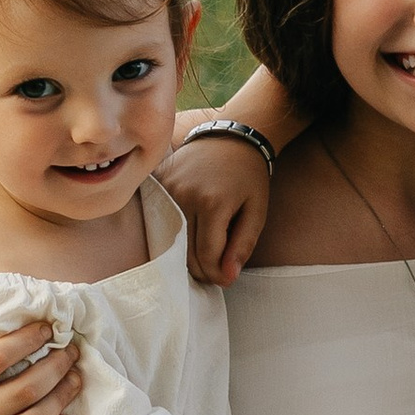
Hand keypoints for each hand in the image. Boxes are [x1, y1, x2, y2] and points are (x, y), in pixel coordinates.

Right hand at [160, 127, 273, 285]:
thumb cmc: (248, 176)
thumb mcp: (257, 211)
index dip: (217, 274)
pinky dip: (172, 233)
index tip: (226, 278)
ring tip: (204, 254)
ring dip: (186, 255)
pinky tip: (187, 233)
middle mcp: (184, 196)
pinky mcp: (157, 184)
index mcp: (213, 203)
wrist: (231, 137)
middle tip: (216, 269)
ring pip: (170, 240)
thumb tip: (227, 277)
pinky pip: (159, 220)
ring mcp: (167, 189)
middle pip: (186, 253)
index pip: (207, 256)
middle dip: (203, 269)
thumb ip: (243, 244)